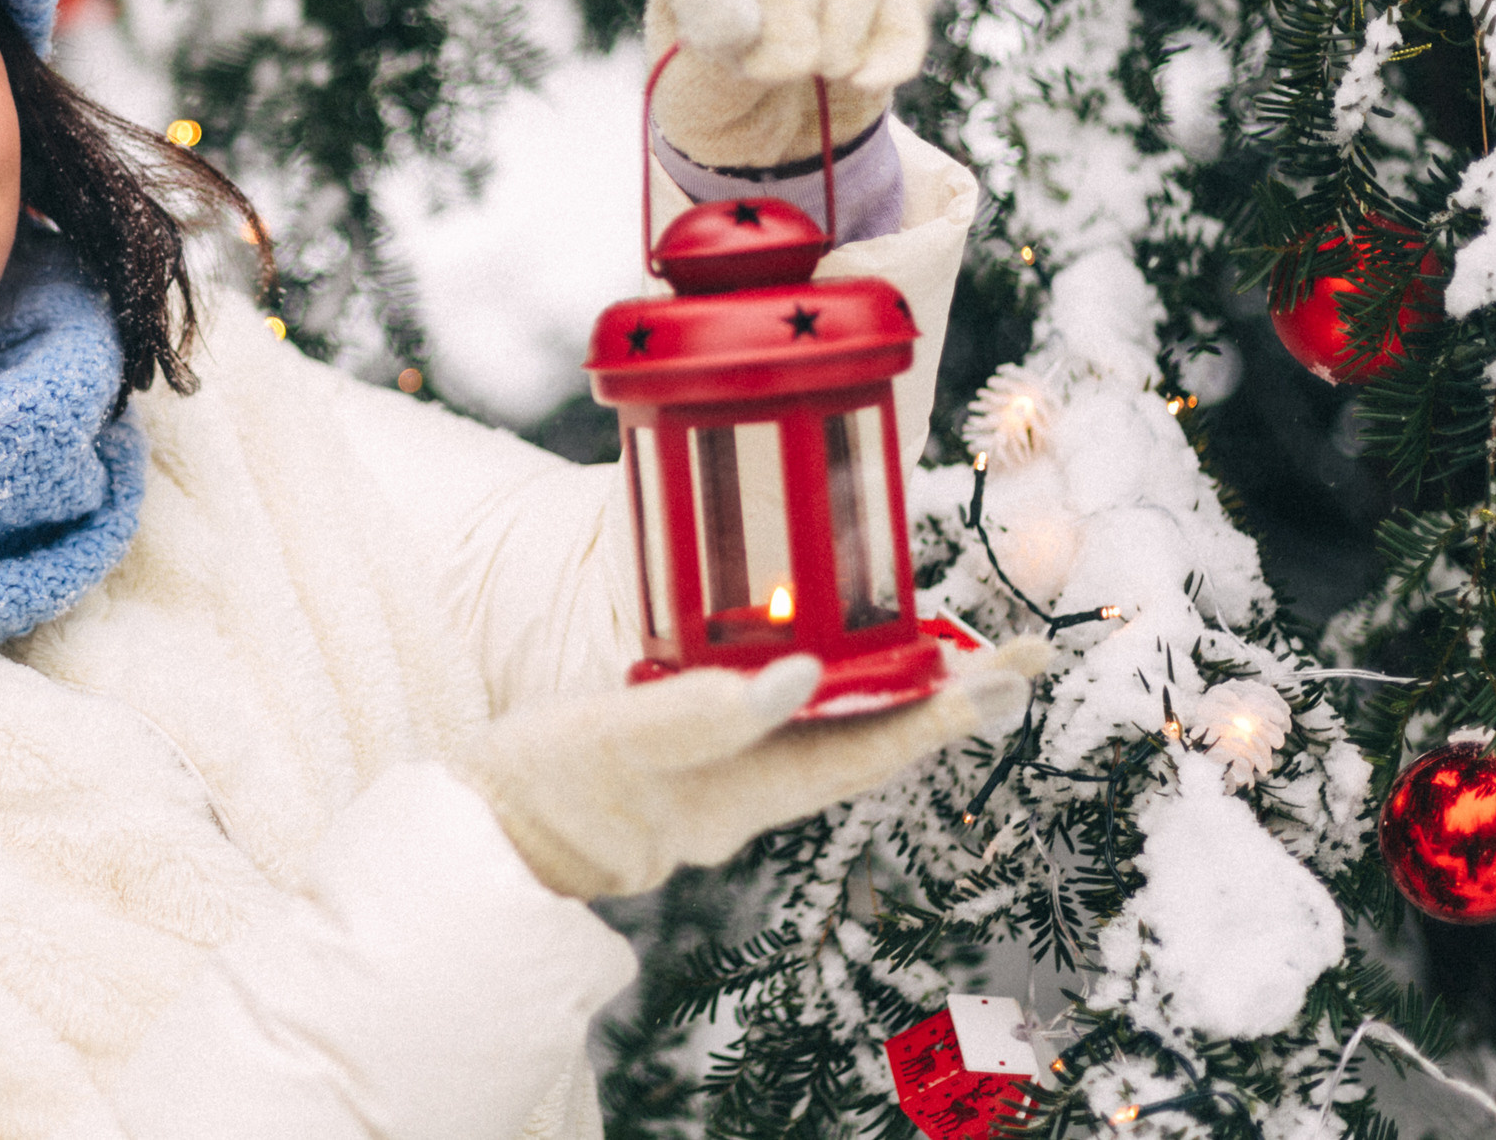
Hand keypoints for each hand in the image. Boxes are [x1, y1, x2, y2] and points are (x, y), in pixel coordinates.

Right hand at [449, 637, 1048, 899]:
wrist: (478, 842)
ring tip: (954, 656)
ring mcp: (722, 783)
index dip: (943, 709)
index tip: (1010, 674)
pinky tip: (829, 669)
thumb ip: (703, 711)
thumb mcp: (616, 737)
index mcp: (747, 790)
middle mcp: (751, 792)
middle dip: (944, 697)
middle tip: (1016, 654)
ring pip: (832, 735)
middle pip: (869, 741)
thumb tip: (801, 678)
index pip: (870, 747)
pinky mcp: (687, 766)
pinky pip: (784, 728)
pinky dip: (826, 693)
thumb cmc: (544, 788)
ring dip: (894, 693)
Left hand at [645, 0, 942, 171]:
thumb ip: (710, 50)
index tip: (731, 48)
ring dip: (845, 22)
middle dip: (788, 5)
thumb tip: (742, 24)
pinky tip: (867, 80)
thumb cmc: (720, 99)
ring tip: (825, 74)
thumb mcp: (692, 92)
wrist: (777, 127)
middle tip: (785, 70)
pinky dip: (896, 38)